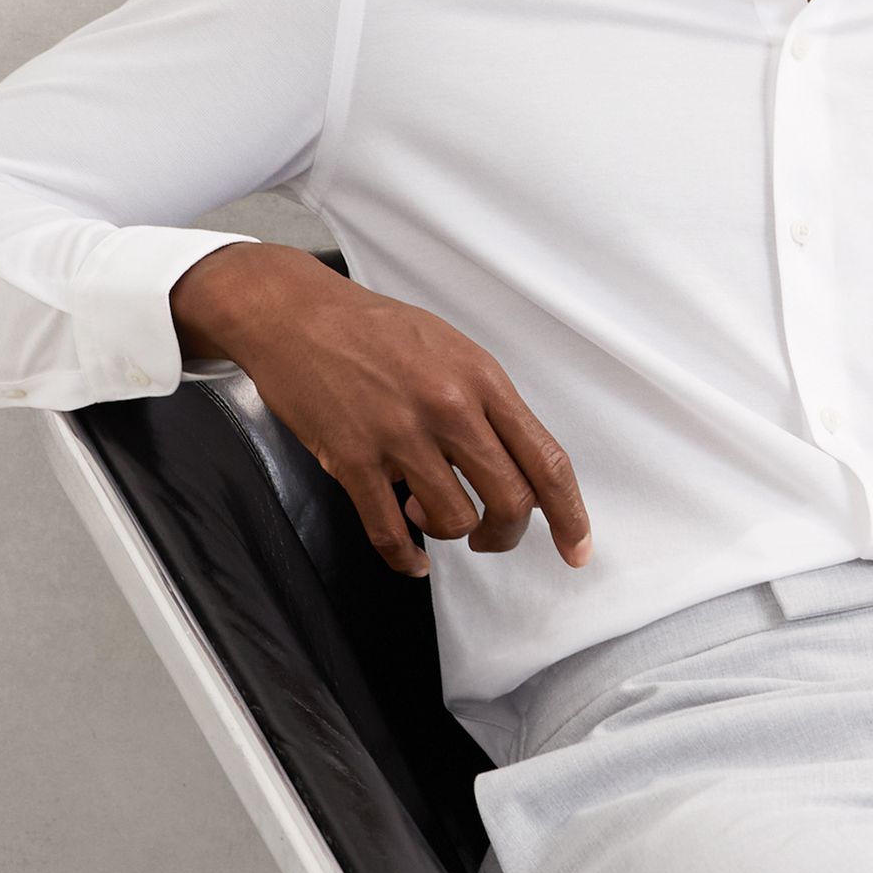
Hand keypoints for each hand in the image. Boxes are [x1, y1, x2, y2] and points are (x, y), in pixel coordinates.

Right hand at [172, 244, 592, 578]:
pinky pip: (389, 532)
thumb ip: (487, 404)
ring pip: (453, 520)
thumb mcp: (452, 349)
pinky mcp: (351, 459)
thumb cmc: (375, 330)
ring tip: (427, 513)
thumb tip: (517, 461)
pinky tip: (410, 556)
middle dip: (506, 533)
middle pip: (510, 500)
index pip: (546, 460)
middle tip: (490, 537)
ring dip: (447, 533)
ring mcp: (399, 435)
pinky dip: (405, 557)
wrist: (296, 315)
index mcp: (482, 380)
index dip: (570, 515)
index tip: (576, 549)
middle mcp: (448, 408)